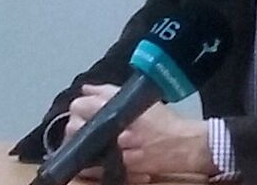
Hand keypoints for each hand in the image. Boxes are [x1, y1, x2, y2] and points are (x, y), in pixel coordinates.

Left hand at [66, 84, 215, 178]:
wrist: (182, 146)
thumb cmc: (164, 122)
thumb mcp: (141, 99)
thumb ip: (110, 92)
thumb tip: (87, 89)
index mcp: (118, 109)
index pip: (79, 105)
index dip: (80, 106)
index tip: (86, 108)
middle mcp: (113, 130)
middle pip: (74, 126)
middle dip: (79, 125)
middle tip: (89, 125)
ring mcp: (112, 151)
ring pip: (79, 147)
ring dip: (83, 143)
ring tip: (97, 141)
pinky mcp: (115, 168)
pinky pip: (89, 166)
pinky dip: (91, 161)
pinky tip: (101, 155)